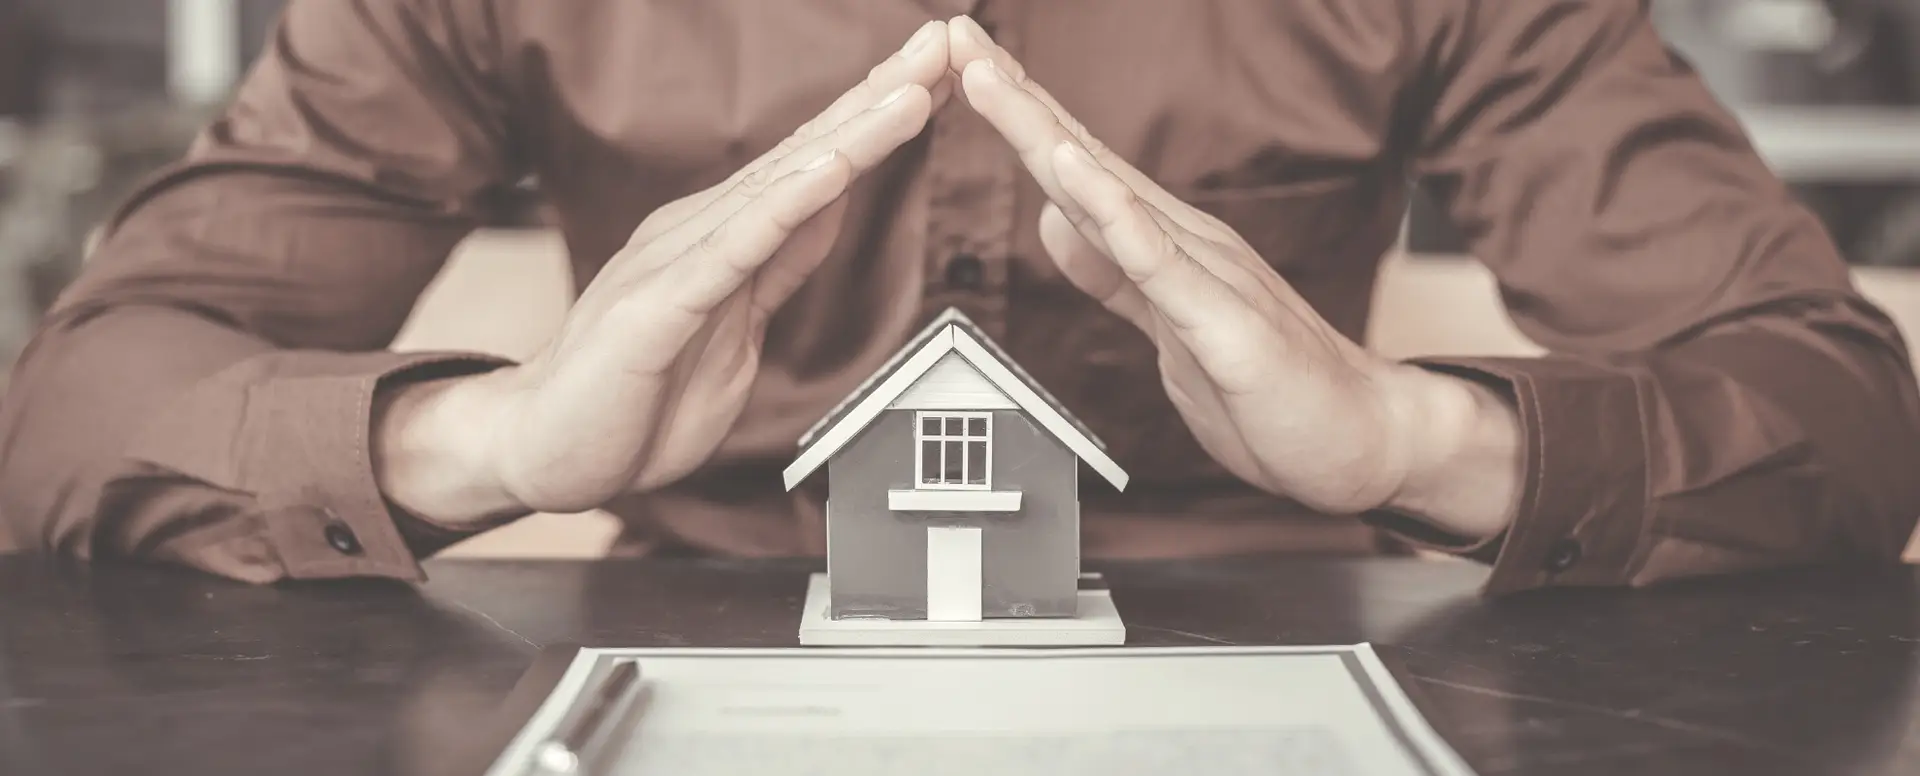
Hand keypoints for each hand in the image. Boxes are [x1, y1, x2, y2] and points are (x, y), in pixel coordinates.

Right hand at [375, 22, 951, 524]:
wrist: (542, 451)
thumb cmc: (637, 397)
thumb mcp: (736, 325)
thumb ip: (779, 265)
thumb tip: (831, 205)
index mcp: (725, 236)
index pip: (815, 164)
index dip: (877, 116)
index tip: (939, 70)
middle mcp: (700, 230)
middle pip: (807, 153)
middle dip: (879, 97)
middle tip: (945, 41)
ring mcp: (676, 262)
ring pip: (780, 188)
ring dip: (850, 137)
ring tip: (909, 92)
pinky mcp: (657, 308)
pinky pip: (734, 251)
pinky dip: (785, 208)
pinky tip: (830, 171)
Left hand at [947, 18, 1523, 536]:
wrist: (1362, 439)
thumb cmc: (1272, 390)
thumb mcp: (1168, 329)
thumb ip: (1114, 276)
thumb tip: (1057, 221)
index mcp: (1163, 244)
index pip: (1077, 169)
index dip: (1018, 118)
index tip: (963, 67)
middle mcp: (1183, 240)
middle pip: (1082, 159)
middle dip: (1015, 100)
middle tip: (957, 37)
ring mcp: (1205, 275)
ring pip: (1109, 193)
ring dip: (1046, 135)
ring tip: (992, 81)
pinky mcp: (1223, 323)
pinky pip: (1157, 263)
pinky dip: (1112, 214)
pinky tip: (1072, 174)